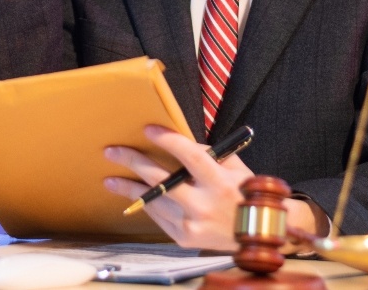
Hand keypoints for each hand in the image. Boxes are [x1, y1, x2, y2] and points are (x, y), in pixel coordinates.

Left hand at [102, 126, 253, 250]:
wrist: (257, 234)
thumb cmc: (246, 194)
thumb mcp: (235, 168)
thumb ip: (208, 155)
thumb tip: (177, 143)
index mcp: (219, 183)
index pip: (189, 157)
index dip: (167, 141)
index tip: (148, 129)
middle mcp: (203, 205)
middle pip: (160, 180)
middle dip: (133, 162)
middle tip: (112, 152)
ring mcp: (191, 225)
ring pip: (153, 201)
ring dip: (129, 188)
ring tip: (111, 180)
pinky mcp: (184, 239)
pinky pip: (158, 217)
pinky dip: (146, 204)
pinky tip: (133, 195)